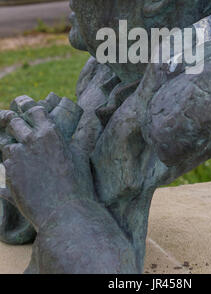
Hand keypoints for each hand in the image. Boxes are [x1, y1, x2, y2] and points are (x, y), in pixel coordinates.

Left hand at [0, 98, 93, 229]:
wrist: (65, 212)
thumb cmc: (78, 184)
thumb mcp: (81, 155)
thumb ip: (82, 135)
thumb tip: (93, 119)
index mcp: (50, 133)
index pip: (34, 110)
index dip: (28, 107)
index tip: (25, 107)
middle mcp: (31, 141)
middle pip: (14, 123)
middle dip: (13, 124)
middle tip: (15, 128)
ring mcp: (18, 158)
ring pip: (7, 145)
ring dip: (12, 148)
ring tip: (21, 158)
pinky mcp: (9, 174)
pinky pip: (5, 164)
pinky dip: (10, 167)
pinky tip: (20, 175)